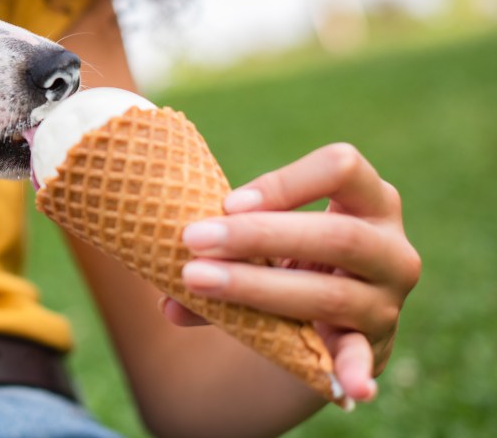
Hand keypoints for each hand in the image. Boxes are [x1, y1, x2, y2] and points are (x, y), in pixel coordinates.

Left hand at [160, 143, 420, 402]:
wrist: (328, 313)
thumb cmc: (290, 255)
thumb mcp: (267, 241)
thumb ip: (222, 253)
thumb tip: (168, 302)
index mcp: (370, 199)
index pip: (341, 168)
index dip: (285, 183)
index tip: (226, 203)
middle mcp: (391, 247)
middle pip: (336, 235)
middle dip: (259, 236)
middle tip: (193, 239)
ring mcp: (387, 299)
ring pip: (331, 293)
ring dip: (258, 288)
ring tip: (198, 283)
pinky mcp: (375, 345)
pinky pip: (364, 356)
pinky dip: (355, 371)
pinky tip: (351, 389)